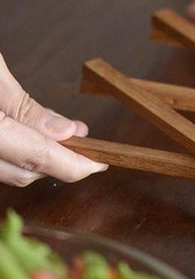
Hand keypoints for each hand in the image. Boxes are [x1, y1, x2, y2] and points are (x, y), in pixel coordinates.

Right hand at [0, 54, 106, 186]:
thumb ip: (25, 106)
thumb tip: (66, 131)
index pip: (36, 158)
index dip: (74, 164)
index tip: (101, 163)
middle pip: (24, 172)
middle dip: (59, 159)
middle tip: (84, 137)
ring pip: (9, 170)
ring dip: (39, 156)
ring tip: (63, 133)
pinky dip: (18, 152)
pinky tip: (31, 134)